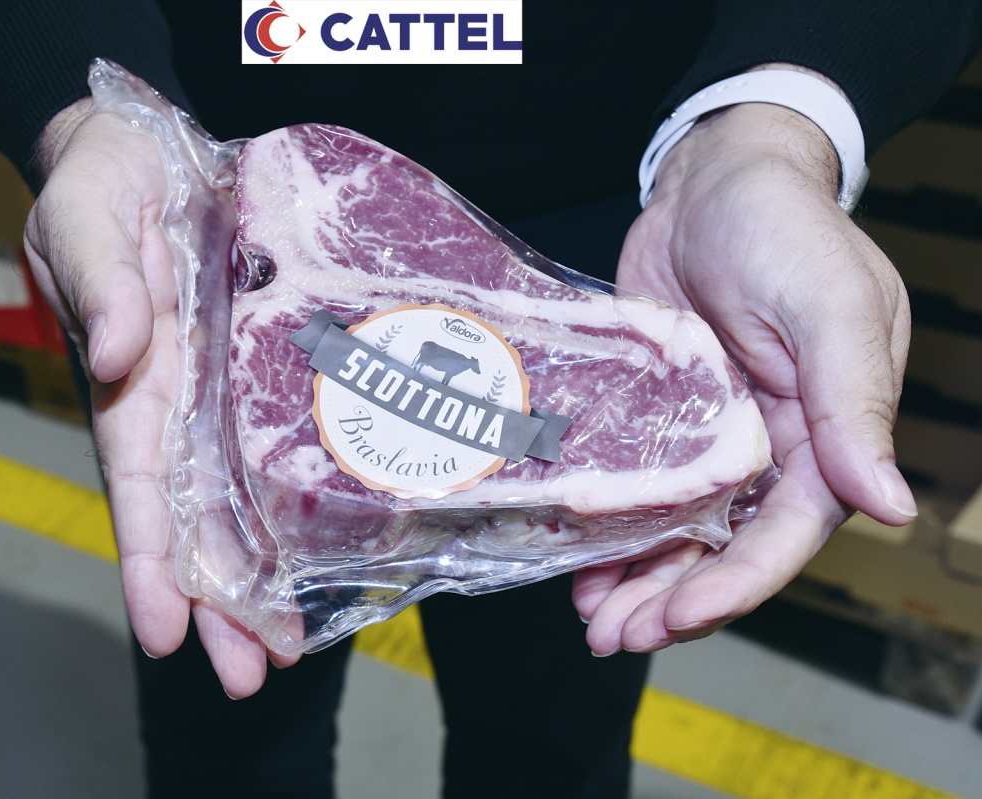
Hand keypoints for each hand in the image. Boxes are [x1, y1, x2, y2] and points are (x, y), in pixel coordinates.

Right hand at [24, 101, 292, 696]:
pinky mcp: (258, 367)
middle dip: (213, 599)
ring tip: (285, 649)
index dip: (148, 559)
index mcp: (127, 381)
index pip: (136, 485)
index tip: (166, 631)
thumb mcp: (83, 217)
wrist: (150, 149)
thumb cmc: (102, 181)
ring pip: (235, 498)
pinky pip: (277, 444)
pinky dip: (293, 502)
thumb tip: (118, 357)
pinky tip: (324, 555)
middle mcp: (173, 404)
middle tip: (247, 675)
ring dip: (255, 576)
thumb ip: (98, 282)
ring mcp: (218, 392)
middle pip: (189, 518)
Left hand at [574, 94, 916, 655]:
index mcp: (824, 432)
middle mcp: (766, 446)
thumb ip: (854, 405)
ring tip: (593, 620)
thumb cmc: (785, 226)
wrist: (712, 176)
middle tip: (616, 638)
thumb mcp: (830, 306)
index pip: (786, 532)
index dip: (736, 584)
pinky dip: (611, 525)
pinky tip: (579, 559)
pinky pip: (634, 483)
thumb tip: (889, 507)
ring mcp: (705, 433)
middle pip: (724, 546)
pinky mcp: (655, 413)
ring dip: (638, 578)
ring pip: (676, 527)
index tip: (679, 619)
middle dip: (675, 599)